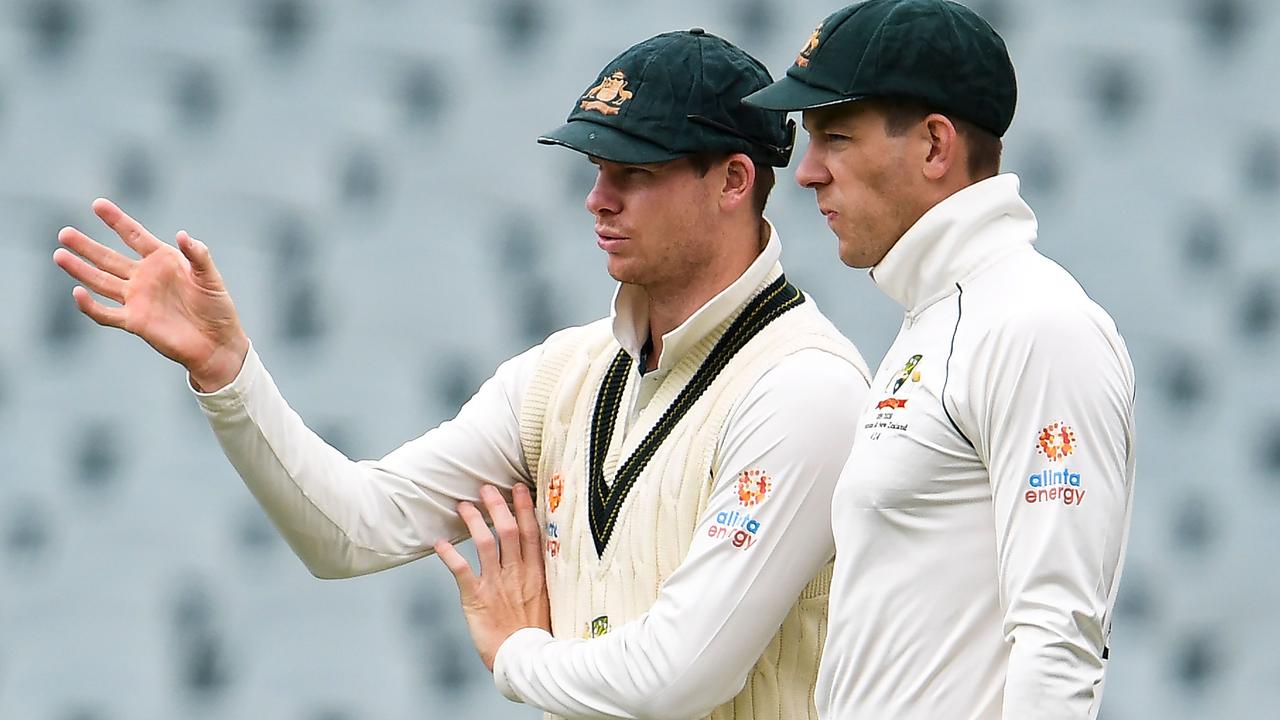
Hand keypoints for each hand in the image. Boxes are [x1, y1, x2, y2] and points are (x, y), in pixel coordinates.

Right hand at [52, 198, 248, 390]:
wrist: (217, 343)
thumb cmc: (217, 307)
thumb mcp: (210, 277)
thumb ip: (198, 255)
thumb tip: (182, 235)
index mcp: (162, 260)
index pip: (134, 236)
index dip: (116, 220)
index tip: (97, 204)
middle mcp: (144, 277)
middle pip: (108, 258)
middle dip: (87, 246)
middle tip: (64, 232)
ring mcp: (137, 299)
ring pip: (101, 281)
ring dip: (80, 269)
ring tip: (59, 255)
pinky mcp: (135, 322)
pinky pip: (106, 313)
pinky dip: (90, 306)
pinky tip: (77, 293)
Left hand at [435, 484, 550, 671]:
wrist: (526, 661)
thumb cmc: (536, 633)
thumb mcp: (548, 599)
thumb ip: (541, 576)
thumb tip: (540, 555)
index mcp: (536, 573)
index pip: (531, 532)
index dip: (524, 508)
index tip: (518, 487)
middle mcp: (517, 573)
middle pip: (508, 530)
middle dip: (496, 506)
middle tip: (485, 488)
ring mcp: (497, 584)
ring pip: (484, 543)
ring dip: (473, 522)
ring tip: (462, 506)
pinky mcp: (477, 599)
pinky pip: (461, 571)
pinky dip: (449, 555)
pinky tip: (439, 543)